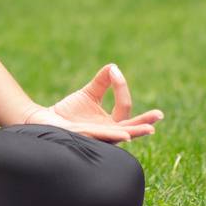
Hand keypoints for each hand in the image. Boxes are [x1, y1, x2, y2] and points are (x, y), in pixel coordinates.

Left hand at [22, 63, 163, 143]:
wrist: (46, 121)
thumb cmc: (68, 112)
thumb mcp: (88, 94)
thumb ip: (102, 83)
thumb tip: (113, 67)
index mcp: (111, 123)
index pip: (124, 107)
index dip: (121, 88)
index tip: (115, 71)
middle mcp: (108, 132)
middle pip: (131, 128)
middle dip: (145, 122)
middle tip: (159, 115)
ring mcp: (97, 137)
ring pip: (119, 136)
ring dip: (134, 132)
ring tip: (149, 129)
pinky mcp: (85, 138)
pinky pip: (101, 137)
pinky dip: (112, 135)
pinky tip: (123, 134)